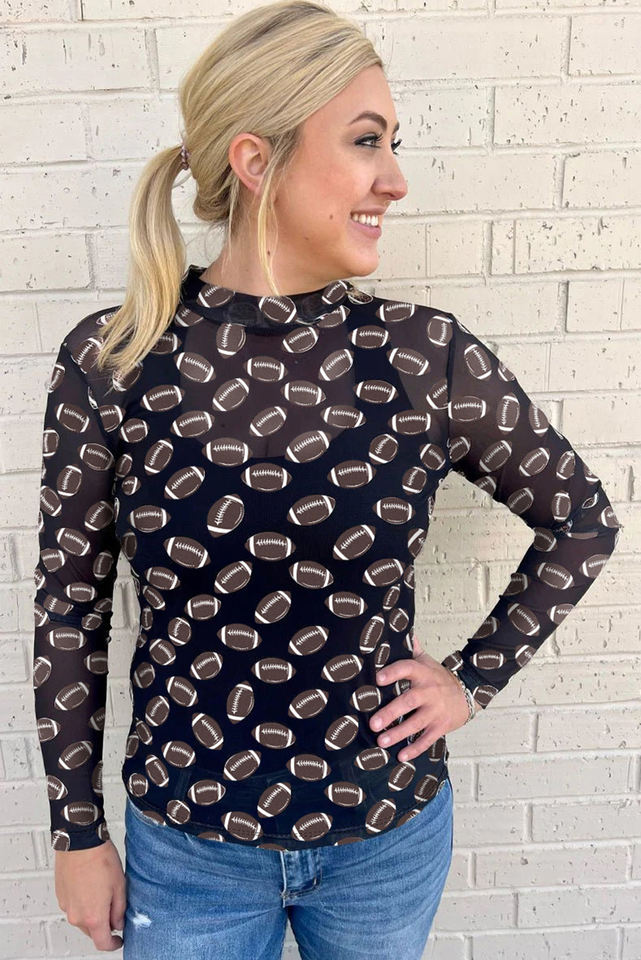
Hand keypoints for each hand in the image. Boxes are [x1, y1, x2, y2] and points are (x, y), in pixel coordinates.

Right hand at [55, 838, 125, 950]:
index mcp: (93, 917)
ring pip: (82, 919)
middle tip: (114, 909)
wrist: (80, 842)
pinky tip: (90, 886)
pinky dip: (82, 903)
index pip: (103, 943)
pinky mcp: (60, 896)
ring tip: (102, 892)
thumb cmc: (100, 860)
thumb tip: (118, 924)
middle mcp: (76, 916)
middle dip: (104, 926)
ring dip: (92, 913)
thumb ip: (119, 910)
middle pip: (92, 932)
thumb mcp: (120, 886)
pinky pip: (73, 907)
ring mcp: (66, 906)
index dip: (114, 944)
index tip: (119, 939)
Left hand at [369, 634, 470, 761]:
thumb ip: (411, 647)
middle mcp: (429, 691)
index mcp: (422, 673)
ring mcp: (436, 710)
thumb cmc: (440, 676)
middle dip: (390, 712)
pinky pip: (427, 739)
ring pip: (416, 723)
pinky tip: (402, 756)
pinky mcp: (441, 726)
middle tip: (373, 722)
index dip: (393, 673)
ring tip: (381, 741)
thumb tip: (398, 626)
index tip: (378, 679)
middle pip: (408, 701)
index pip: (406, 669)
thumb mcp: (427, 660)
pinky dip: (415, 749)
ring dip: (398, 733)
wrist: (469, 692)